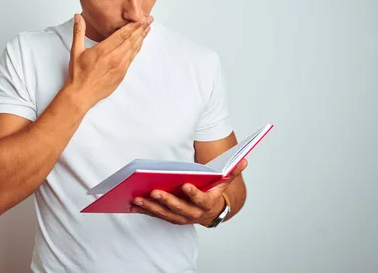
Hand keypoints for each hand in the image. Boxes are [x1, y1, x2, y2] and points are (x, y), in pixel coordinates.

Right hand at [64, 13, 152, 109]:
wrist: (81, 95)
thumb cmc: (78, 75)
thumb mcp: (76, 51)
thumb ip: (78, 32)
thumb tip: (78, 16)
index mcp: (103, 50)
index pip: (122, 34)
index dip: (134, 25)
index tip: (142, 18)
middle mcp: (114, 58)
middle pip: (131, 40)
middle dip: (141, 28)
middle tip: (150, 20)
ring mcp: (120, 67)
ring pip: (133, 49)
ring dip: (141, 38)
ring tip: (148, 29)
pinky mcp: (121, 74)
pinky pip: (132, 59)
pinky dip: (137, 49)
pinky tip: (140, 44)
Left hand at [130, 159, 246, 225]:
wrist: (211, 212)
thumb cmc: (214, 192)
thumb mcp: (224, 182)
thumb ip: (232, 171)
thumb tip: (243, 160)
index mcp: (206, 203)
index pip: (201, 199)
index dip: (194, 194)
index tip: (186, 185)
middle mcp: (193, 214)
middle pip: (178, 208)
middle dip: (166, 200)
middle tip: (154, 191)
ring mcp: (180, 217)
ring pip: (164, 213)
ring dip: (151, 207)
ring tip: (137, 198)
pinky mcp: (170, 217)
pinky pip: (156, 215)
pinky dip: (145, 210)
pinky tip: (133, 204)